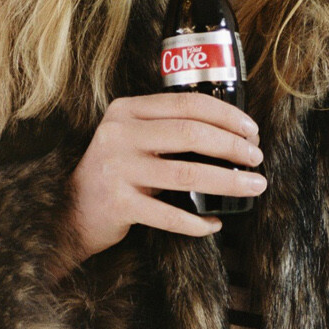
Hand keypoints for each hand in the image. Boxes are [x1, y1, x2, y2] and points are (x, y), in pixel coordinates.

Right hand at [51, 93, 266, 272]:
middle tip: (256, 159)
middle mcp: (119, 135)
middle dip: (233, 146)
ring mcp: (118, 170)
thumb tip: (228, 133)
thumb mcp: (130, 137)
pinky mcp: (119, 205)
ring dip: (228, 181)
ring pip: (187, 174)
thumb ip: (164, 128)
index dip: (226, 115)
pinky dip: (197, 222)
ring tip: (253, 186)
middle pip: (191, 134)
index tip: (251, 130)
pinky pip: (170, 215)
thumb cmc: (114, 173)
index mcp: (126, 111)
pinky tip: (214, 224)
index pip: (186, 103)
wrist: (71, 211)